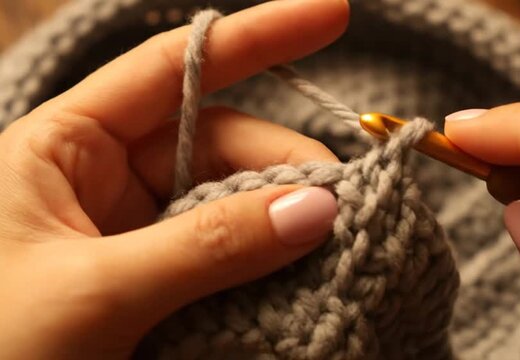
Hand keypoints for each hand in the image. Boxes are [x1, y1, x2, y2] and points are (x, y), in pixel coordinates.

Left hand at [0, 0, 347, 357]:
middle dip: (285, 165)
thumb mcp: (94, 291)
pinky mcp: (163, 282)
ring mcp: (140, 233)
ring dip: (283, 221)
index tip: (333, 13)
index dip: (257, 35)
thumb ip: (207, 246)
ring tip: (330, 247)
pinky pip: (229, 254)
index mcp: (67, 147)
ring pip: (233, 201)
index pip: (174, 69)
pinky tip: (299, 274)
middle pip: (221, 143)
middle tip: (340, 205)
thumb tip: (315, 208)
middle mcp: (107, 179)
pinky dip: (267, 263)